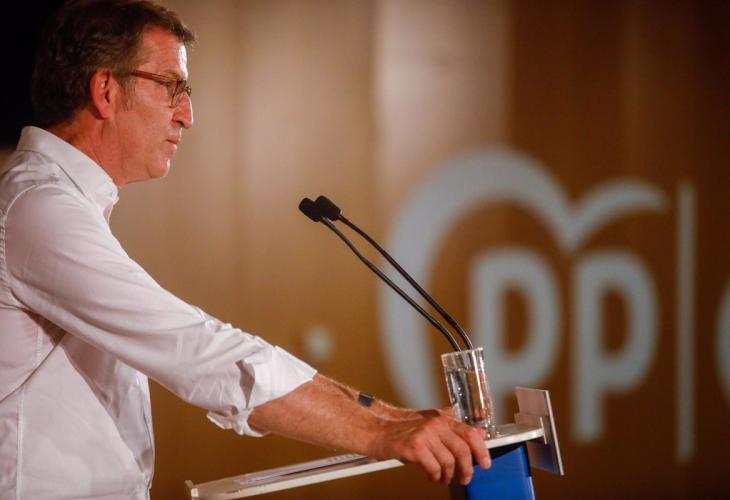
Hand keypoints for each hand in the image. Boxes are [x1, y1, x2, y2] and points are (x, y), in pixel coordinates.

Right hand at [368, 410, 490, 484]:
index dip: (481, 449)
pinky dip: (435, 476)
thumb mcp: (430, 423)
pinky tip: (431, 476)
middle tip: (465, 478)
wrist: (378, 430)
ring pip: (448, 461)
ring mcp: (425, 434)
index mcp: (442, 418)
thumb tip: (478, 433)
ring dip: (448, 475)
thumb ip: (453, 428)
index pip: (469, 432)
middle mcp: (435, 424)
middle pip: (462, 449)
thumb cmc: (402, 428)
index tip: (485, 462)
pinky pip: (433, 467)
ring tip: (443, 478)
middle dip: (467, 468)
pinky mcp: (415, 447)